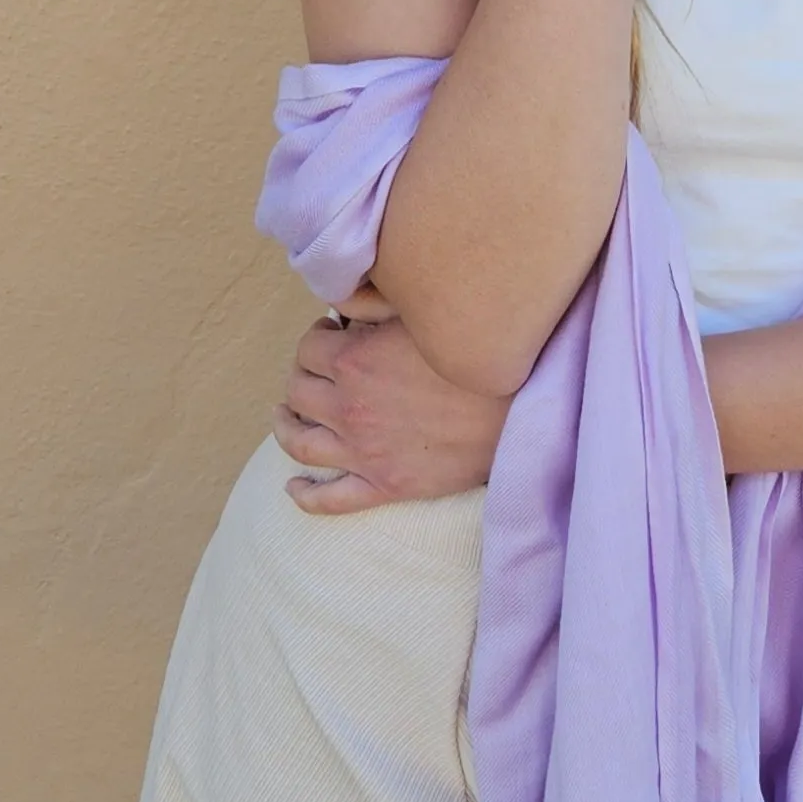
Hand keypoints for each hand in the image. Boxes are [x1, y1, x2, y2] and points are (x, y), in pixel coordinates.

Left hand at [271, 296, 515, 514]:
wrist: (517, 411)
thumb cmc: (471, 358)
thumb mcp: (419, 317)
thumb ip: (375, 306)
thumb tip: (342, 302)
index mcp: (353, 362)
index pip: (306, 348)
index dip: (316, 338)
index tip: (331, 337)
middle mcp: (348, 407)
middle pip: (297, 390)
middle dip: (301, 376)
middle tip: (314, 373)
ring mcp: (362, 451)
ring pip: (299, 443)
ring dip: (285, 427)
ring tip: (286, 416)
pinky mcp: (383, 485)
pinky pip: (330, 499)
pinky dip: (304, 495)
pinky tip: (294, 487)